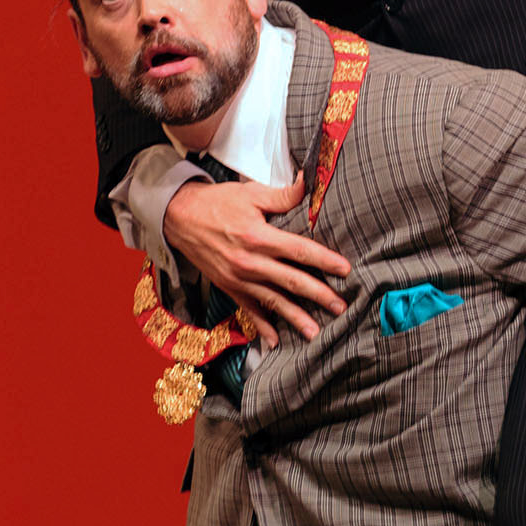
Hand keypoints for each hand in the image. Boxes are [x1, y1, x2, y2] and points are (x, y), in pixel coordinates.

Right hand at [163, 174, 351, 346]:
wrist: (179, 218)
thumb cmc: (217, 203)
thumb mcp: (250, 193)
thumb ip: (283, 195)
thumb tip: (310, 183)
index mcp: (259, 237)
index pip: (300, 251)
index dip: (325, 261)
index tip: (345, 269)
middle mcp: (251, 262)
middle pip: (292, 281)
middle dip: (319, 295)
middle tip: (341, 306)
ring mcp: (240, 279)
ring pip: (274, 301)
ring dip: (296, 318)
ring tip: (316, 332)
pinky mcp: (230, 288)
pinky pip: (250, 311)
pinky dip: (263, 327)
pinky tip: (276, 341)